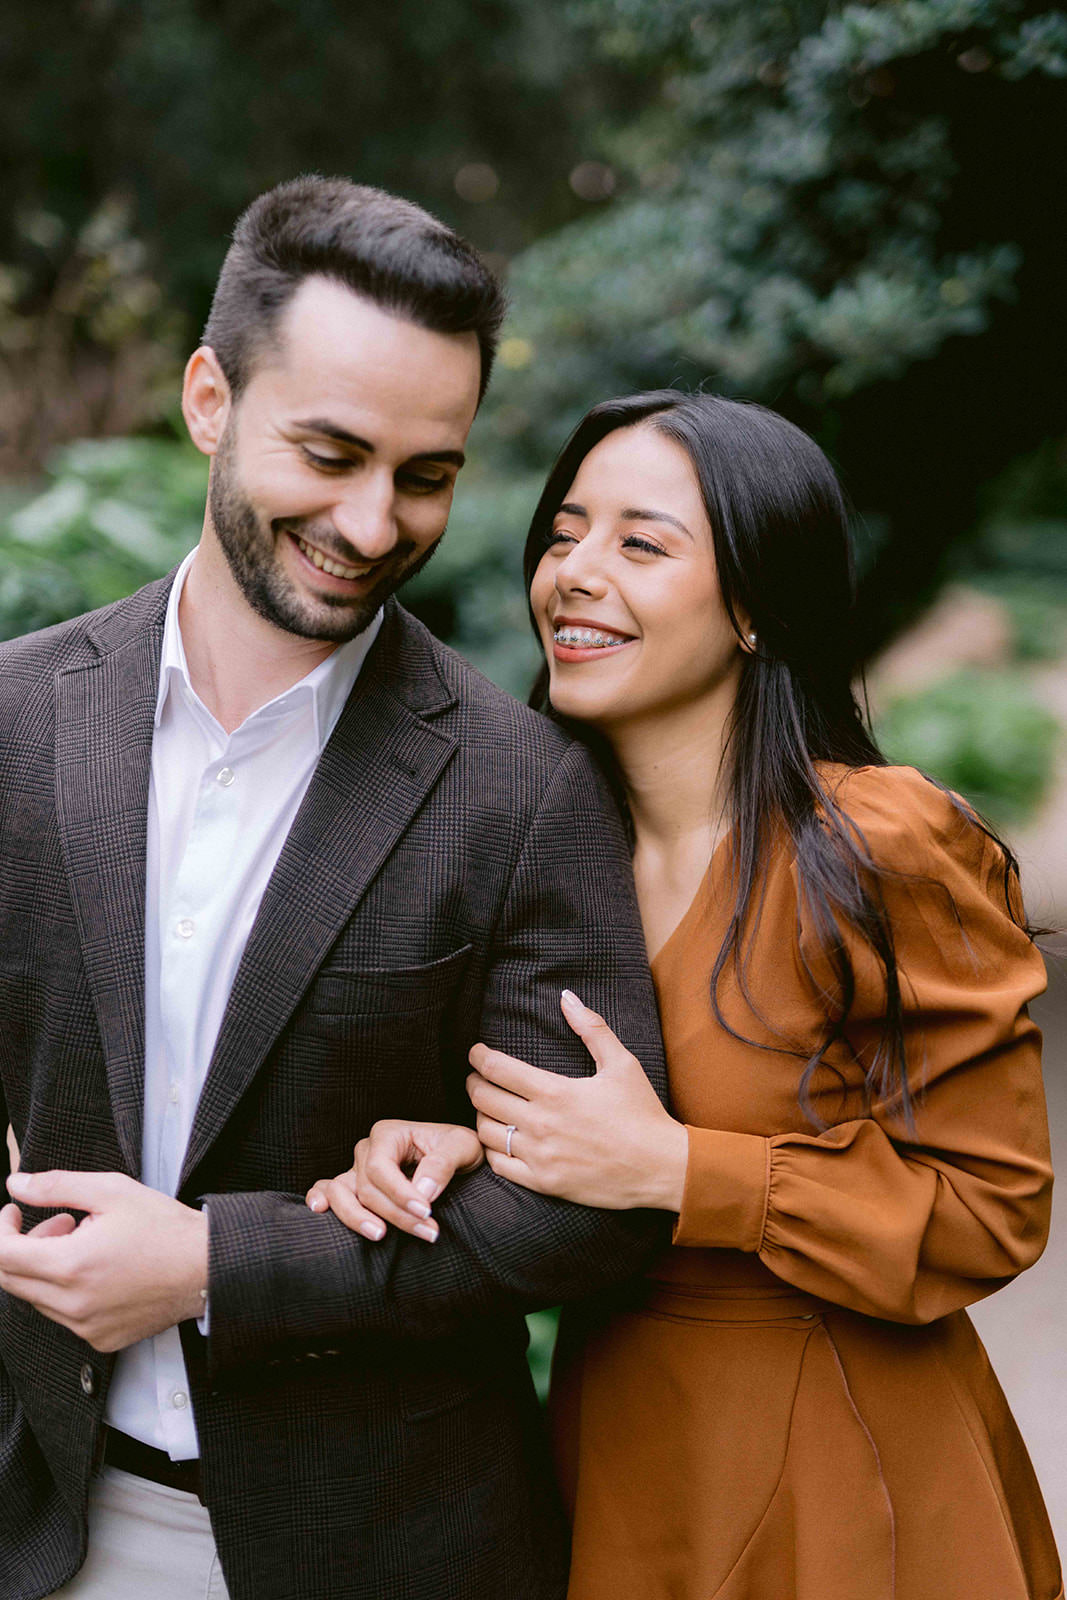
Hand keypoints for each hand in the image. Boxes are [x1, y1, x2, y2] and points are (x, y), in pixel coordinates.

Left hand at [0, 1170, 207, 1352]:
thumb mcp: (111, 1191)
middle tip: (59, 1223)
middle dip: (24, 1245)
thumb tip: (17, 1185)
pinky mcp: (100, 1338)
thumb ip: (56, 1186)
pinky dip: (68, 1291)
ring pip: (37, 1298)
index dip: (1, 1229)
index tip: (14, 1213)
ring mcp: (85, 1326)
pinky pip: (64, 1316)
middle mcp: (72, 1304)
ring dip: (46, 1267)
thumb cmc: (166, 1229)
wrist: (207, 1267)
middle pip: (12, 1279)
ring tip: (86, 1242)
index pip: (3, 1255)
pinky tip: (99, 1270)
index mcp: (71, 1265)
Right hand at [305, 1121, 483, 1241]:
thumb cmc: (457, 1149)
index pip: (381, 1168)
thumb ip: (443, 1164)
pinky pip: (327, 1190)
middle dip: (397, 1214)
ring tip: (380, 1235)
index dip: (399, 1193)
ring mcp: (355, 1169)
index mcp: (388, 1134)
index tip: (426, 1212)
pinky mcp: (353, 1187)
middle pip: (368, 1188)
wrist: (456, 1158)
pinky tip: (320, 1210)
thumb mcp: (462, 1147)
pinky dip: (319, 1198)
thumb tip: (422, 1191)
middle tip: (429, 1232)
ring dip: (357, 1218)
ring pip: (340, 1193)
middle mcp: (366, 1150)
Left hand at [467, 989, 687, 1211]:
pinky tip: (500, 1140)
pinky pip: (498, 1165)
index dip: (478, 1057)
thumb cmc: (642, 1113)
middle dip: (473, 1083)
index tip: (475, 1053)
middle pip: (483, 1098)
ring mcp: (540, 1155)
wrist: (660, 1167)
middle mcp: (541, 1123)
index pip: (496, 1069)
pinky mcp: (543, 1182)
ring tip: (488, 1108)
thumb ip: (591, 1028)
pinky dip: (492, 1150)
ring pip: (485, 1132)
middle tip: (476, 1078)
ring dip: (481, 1116)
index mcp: (555, 1091)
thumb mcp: (622, 1063)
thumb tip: (567, 997)